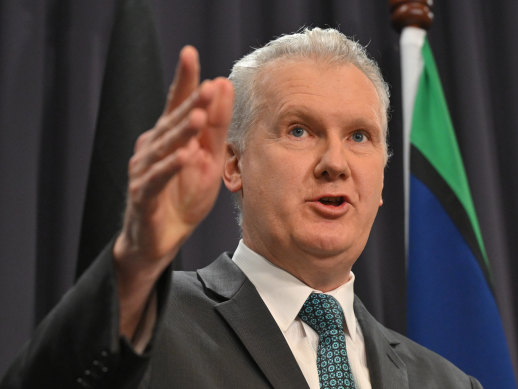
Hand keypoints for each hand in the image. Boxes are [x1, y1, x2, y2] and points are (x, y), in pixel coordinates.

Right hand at [113, 46, 233, 336]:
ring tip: (198, 116)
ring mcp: (144, 171)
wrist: (160, 239)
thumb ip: (214, 128)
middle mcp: (152, 148)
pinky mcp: (143, 195)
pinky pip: (157, 179)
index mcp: (168, 137)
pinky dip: (170, 168)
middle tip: (209, 86)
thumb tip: (222, 88)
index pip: (176, 103)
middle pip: (173, 122)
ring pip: (164, 147)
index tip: (190, 53)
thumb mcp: (207, 160)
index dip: (184, 80)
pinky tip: (184, 156)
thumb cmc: (183, 197)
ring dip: (181, 132)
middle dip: (190, 103)